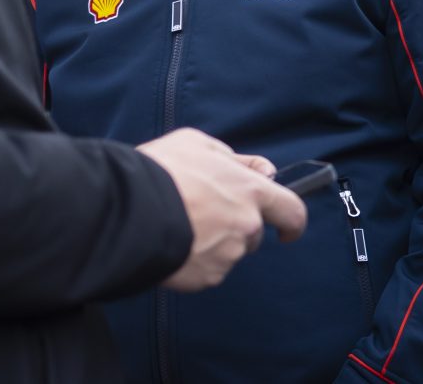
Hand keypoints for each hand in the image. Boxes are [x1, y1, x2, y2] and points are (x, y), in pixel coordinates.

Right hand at [137, 127, 306, 290]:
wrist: (129, 210)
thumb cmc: (163, 170)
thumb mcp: (199, 144)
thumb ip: (235, 159)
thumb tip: (261, 170)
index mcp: (250, 190)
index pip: (291, 210)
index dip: (292, 220)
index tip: (287, 227)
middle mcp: (246, 226)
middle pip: (254, 233)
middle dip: (237, 225)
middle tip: (206, 212)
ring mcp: (227, 255)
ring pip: (229, 250)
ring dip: (214, 240)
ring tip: (181, 222)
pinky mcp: (206, 277)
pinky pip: (208, 268)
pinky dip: (196, 258)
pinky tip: (174, 240)